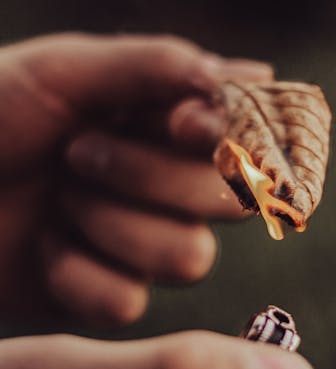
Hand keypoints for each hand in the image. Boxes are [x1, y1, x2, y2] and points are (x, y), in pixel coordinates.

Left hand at [0, 33, 271, 325]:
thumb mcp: (66, 72)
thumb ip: (160, 67)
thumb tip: (261, 75)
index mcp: (166, 127)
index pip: (246, 140)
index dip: (227, 139)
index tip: (181, 122)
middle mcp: (167, 187)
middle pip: (229, 204)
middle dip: (151, 176)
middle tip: (79, 152)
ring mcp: (140, 245)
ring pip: (190, 258)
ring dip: (113, 224)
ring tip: (58, 200)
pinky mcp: (107, 297)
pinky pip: (129, 301)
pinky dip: (76, 272)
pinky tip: (41, 249)